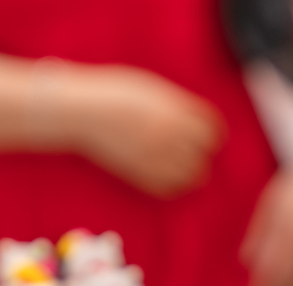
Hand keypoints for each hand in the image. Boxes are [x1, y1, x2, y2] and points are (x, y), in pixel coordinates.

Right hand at [62, 66, 223, 196]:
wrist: (81, 112)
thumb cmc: (114, 94)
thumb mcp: (151, 90)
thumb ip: (176, 105)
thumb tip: (196, 121)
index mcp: (173, 110)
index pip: (211, 129)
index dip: (211, 133)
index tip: (204, 134)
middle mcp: (168, 134)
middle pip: (204, 154)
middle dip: (201, 152)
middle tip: (194, 151)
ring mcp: (153, 156)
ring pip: (191, 175)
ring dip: (191, 171)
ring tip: (182, 166)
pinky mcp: (138, 173)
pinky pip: (168, 188)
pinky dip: (173, 185)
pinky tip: (168, 177)